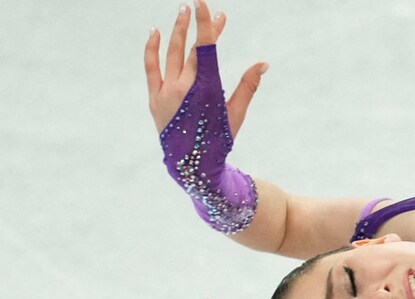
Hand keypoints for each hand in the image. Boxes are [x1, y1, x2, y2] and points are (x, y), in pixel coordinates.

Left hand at [144, 0, 267, 136]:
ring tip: (182, 11)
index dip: (205, 24)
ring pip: (171, 53)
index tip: (203, 4)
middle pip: (193, 48)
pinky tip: (156, 32)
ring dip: (177, 31)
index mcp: (208, 90)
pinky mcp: (155, 99)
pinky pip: (152, 68)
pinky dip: (152, 49)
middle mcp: (185, 88)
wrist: (192, 166)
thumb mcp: (236, 113)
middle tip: (201, 5)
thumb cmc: (219, 140)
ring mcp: (167, 93)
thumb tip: (263, 64)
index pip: (206, 48)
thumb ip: (248, 86)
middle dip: (199, 25)